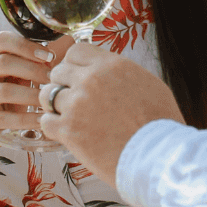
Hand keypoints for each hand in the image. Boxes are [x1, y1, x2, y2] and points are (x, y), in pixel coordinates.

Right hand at [0, 31, 54, 149]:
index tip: (49, 56)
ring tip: (50, 101)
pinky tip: (42, 120)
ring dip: (32, 96)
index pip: (2, 40)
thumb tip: (60, 52)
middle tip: (53, 81)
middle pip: (3, 62)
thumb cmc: (5, 99)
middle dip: (33, 71)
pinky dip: (26, 119)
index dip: (27, 46)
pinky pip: (3, 118)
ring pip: (4, 91)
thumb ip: (30, 65)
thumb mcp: (14, 77)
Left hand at [38, 37, 182, 184]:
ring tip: (69, 118)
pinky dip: (54, 128)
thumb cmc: (160, 123)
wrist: (157, 155)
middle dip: (63, 85)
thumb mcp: (148, 84)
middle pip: (58, 72)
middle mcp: (90, 79)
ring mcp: (76, 104)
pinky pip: (46, 121)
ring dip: (55, 106)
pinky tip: (67, 134)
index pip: (76, 51)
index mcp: (111, 65)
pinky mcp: (68, 129)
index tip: (78, 77)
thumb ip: (122, 74)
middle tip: (73, 101)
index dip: (74, 65)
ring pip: (47, 95)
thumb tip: (109, 73)